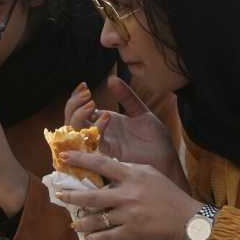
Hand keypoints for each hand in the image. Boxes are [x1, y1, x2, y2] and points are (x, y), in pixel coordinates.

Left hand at [56, 151, 201, 239]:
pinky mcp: (131, 232)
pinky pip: (107, 236)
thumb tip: (110, 165)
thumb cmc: (169, 193)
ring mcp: (128, 215)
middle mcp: (127, 194)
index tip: (64, 157)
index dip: (81, 160)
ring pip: (96, 220)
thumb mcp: (151, 173)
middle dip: (71, 196)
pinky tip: (89, 238)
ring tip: (74, 224)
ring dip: (81, 223)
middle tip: (59, 195)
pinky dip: (96, 238)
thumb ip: (130, 169)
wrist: (186, 219)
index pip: (102, 164)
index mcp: (132, 176)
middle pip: (91, 196)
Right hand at [64, 77, 187, 190]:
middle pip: (71, 123)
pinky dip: (95, 130)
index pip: (78, 112)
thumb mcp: (141, 113)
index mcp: (103, 125)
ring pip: (75, 135)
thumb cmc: (156, 141)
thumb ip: (126, 97)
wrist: (169, 161)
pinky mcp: (108, 158)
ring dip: (78, 117)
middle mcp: (98, 137)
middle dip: (74, 106)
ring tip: (92, 104)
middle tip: (87, 94)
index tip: (84, 85)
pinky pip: (91, 146)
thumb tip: (111, 78)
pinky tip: (106, 117)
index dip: (76, 98)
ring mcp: (101, 148)